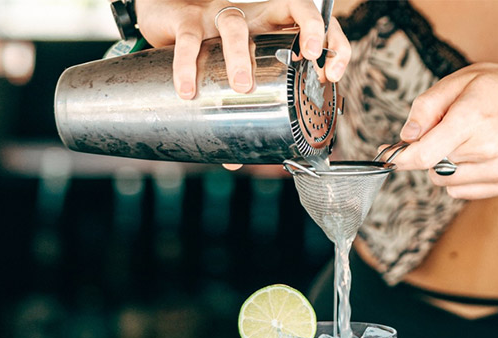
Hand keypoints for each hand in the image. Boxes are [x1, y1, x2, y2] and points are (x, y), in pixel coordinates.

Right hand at [135, 0, 350, 98]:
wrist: (164, 18)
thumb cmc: (210, 51)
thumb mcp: (235, 76)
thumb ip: (239, 113)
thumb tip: (236, 162)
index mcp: (273, 28)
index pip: (317, 21)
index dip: (333, 41)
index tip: (332, 73)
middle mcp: (254, 15)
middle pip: (293, 4)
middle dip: (307, 30)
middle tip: (308, 59)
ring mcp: (220, 14)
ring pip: (235, 26)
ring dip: (239, 56)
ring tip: (243, 86)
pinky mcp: (187, 19)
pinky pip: (188, 40)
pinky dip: (187, 65)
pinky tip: (188, 91)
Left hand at [389, 63, 497, 198]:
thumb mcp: (459, 80)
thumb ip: (426, 107)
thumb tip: (405, 137)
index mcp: (473, 117)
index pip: (426, 154)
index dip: (402, 158)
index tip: (389, 156)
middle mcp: (489, 147)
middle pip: (431, 166)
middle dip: (430, 150)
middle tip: (450, 128)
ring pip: (444, 181)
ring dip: (444, 165)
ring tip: (468, 139)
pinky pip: (460, 191)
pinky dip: (459, 176)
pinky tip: (478, 154)